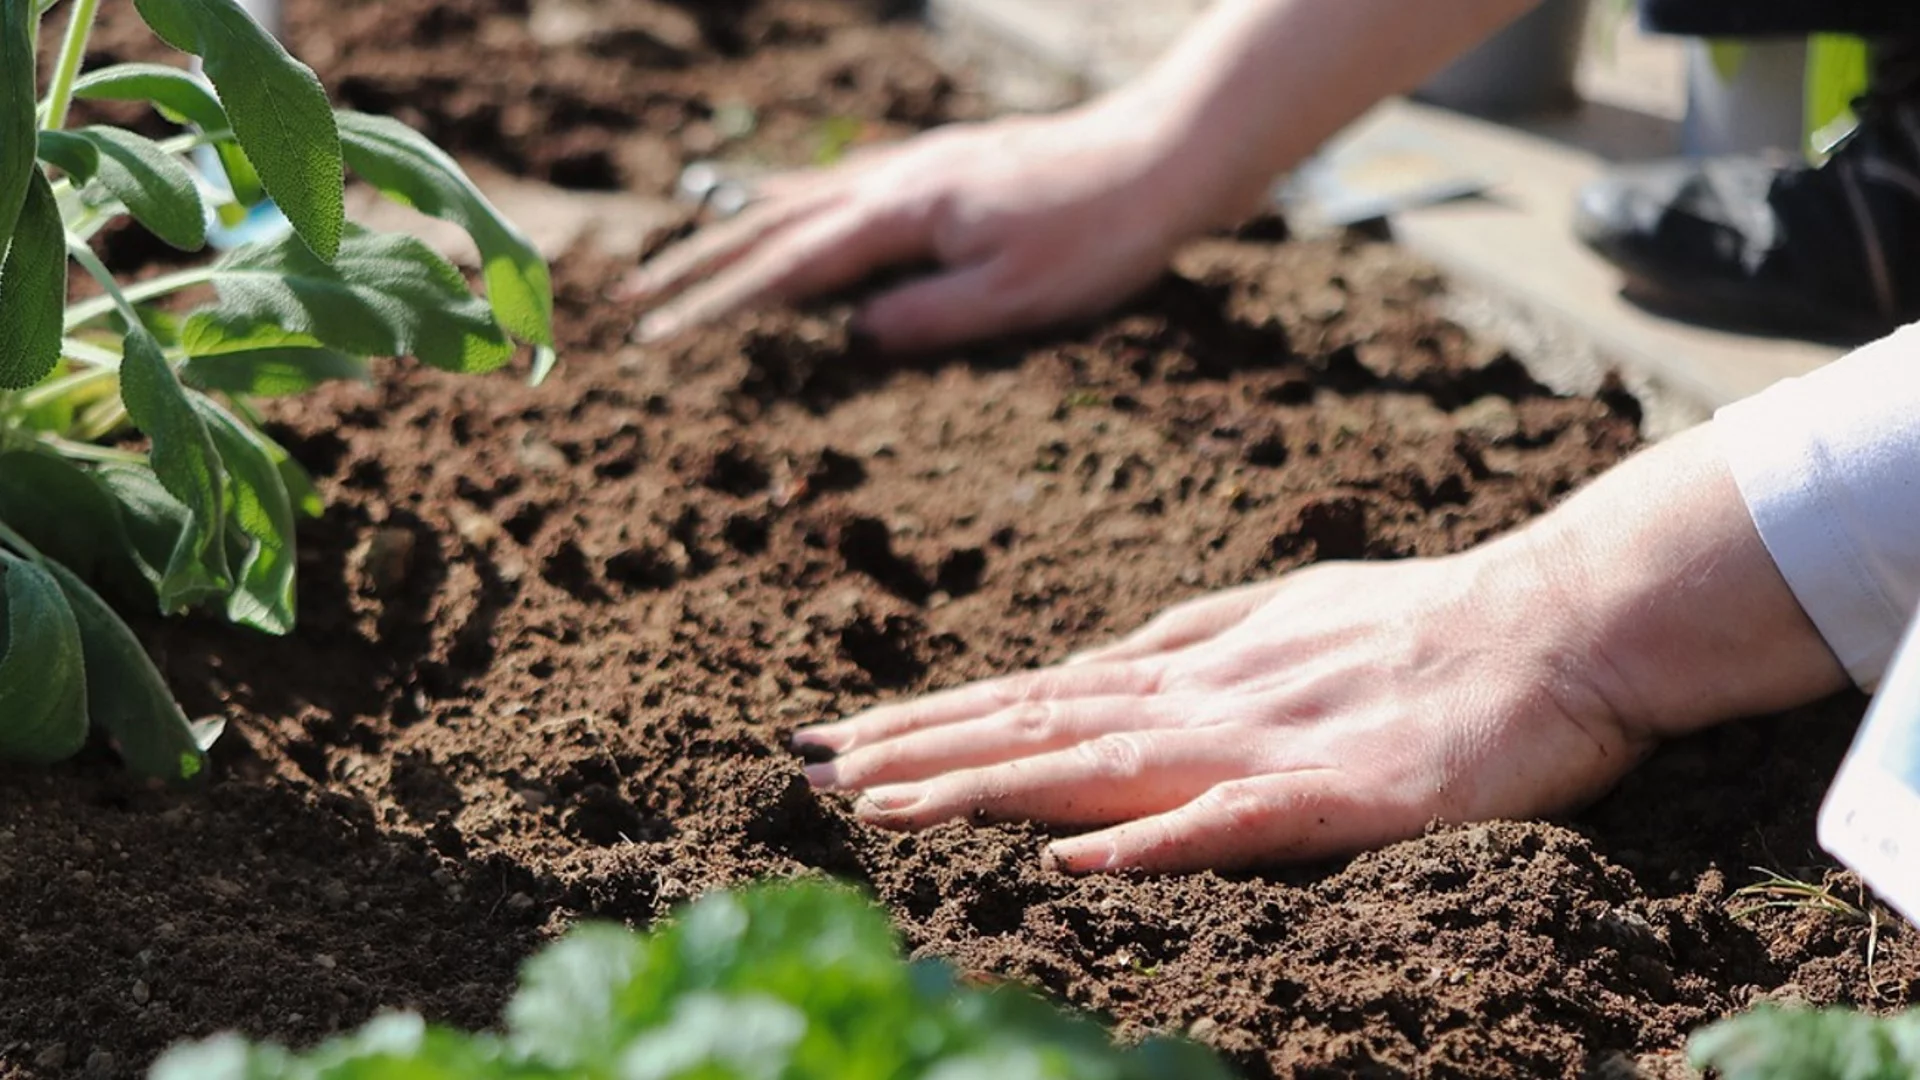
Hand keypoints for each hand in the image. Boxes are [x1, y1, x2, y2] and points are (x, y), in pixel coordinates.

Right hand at [622, 102, 1206, 352]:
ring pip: (802, 198)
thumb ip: (927, 318)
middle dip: (698, 265)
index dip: (718, 305)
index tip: (658, 336)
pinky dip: (794, 201)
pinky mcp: (942, 165)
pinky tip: (786, 209)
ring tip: (682, 257)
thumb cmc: (1099, 235)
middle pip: (772, 225)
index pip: (788, 268)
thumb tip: (851, 338)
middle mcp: (897, 180)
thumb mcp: (1016, 298)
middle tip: (632, 298)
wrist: (1163, 156)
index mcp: (904, 216)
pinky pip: (843, 183)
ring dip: (734, 231)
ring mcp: (917, 166)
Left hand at [794, 537, 1656, 873]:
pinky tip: (1078, 858)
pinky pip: (1240, 819)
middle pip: (1041, 727)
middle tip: (810, 769)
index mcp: (1194, 668)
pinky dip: (1155, 840)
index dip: (932, 718)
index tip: (837, 738)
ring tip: (887, 805)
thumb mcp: (1282, 617)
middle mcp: (1209, 698)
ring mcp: (1273, 743)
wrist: (1565, 621)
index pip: (1035, 696)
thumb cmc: (1425, 623)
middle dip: (921, 750)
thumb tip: (1095, 664)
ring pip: (1105, 766)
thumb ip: (1188, 642)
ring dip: (990, 785)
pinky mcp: (1349, 794)